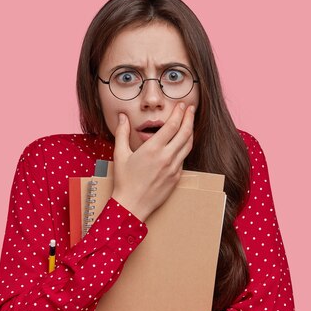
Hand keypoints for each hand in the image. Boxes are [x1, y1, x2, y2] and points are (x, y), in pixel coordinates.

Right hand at [112, 103, 194, 221]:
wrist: (132, 205)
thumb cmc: (124, 181)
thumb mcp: (120, 154)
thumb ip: (122, 133)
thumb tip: (122, 117)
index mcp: (153, 149)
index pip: (172, 125)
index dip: (179, 113)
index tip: (181, 105)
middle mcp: (166, 157)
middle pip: (185, 133)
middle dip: (189, 118)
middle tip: (190, 109)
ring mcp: (174, 168)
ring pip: (188, 145)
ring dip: (190, 132)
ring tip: (190, 123)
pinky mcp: (176, 177)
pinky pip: (183, 159)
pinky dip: (184, 148)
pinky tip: (182, 143)